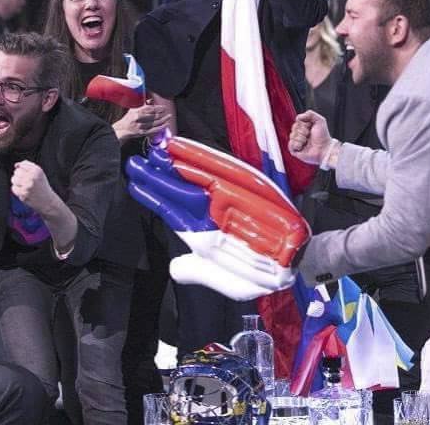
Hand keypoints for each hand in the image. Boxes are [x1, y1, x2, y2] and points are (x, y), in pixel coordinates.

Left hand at [11, 160, 54, 212]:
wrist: (47, 201)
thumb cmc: (41, 185)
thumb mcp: (39, 173)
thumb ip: (28, 166)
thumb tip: (16, 165)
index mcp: (37, 170)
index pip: (22, 165)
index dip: (22, 169)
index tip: (26, 174)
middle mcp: (32, 177)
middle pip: (17, 172)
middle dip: (19, 176)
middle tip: (25, 181)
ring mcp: (27, 186)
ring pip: (14, 179)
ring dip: (17, 182)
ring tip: (23, 185)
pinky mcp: (23, 194)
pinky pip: (14, 188)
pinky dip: (17, 189)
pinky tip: (23, 191)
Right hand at [113, 103, 170, 142]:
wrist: (120, 130)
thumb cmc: (127, 120)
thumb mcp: (133, 110)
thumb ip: (142, 106)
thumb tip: (150, 101)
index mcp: (135, 111)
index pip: (149, 108)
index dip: (157, 108)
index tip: (163, 107)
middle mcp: (138, 118)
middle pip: (152, 116)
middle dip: (161, 114)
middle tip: (167, 111)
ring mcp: (140, 126)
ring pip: (154, 123)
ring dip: (163, 120)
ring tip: (168, 117)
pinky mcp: (142, 133)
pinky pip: (153, 130)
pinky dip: (160, 127)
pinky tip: (165, 125)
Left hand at [126, 136, 309, 299]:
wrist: (295, 265)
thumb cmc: (260, 274)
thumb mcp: (227, 281)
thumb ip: (200, 273)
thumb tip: (175, 267)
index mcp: (203, 234)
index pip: (171, 211)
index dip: (152, 196)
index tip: (133, 183)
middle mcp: (211, 213)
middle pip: (177, 190)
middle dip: (155, 177)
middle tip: (134, 162)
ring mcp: (227, 199)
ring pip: (193, 176)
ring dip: (173, 164)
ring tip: (154, 152)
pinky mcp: (244, 189)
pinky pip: (219, 170)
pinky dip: (201, 158)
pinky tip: (184, 148)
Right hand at [288, 110, 331, 165]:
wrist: (325, 149)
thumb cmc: (323, 136)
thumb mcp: (320, 120)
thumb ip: (310, 114)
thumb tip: (297, 118)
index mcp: (304, 127)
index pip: (297, 122)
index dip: (303, 124)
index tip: (310, 128)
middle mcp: (300, 134)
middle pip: (294, 128)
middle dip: (302, 131)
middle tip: (309, 135)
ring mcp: (297, 142)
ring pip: (292, 136)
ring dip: (301, 138)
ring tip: (307, 142)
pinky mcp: (295, 151)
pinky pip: (290, 144)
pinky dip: (297, 144)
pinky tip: (302, 146)